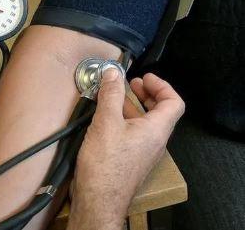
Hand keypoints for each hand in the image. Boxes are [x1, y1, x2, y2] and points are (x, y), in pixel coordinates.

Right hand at [67, 70, 184, 229]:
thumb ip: (111, 95)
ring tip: (113, 99)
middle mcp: (154, 142)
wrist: (99, 199)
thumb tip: (113, 73)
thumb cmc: (105, 165)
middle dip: (146, 94)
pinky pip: (133, 135)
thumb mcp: (106, 122)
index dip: (161, 86)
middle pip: (160, 112)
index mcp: (156, 130)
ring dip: (132, 107)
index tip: (144, 77)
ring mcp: (143, 153)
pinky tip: (105, 120)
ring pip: (145, 124)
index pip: (173, 103)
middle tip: (130, 84)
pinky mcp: (130, 160)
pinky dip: (124, 121)